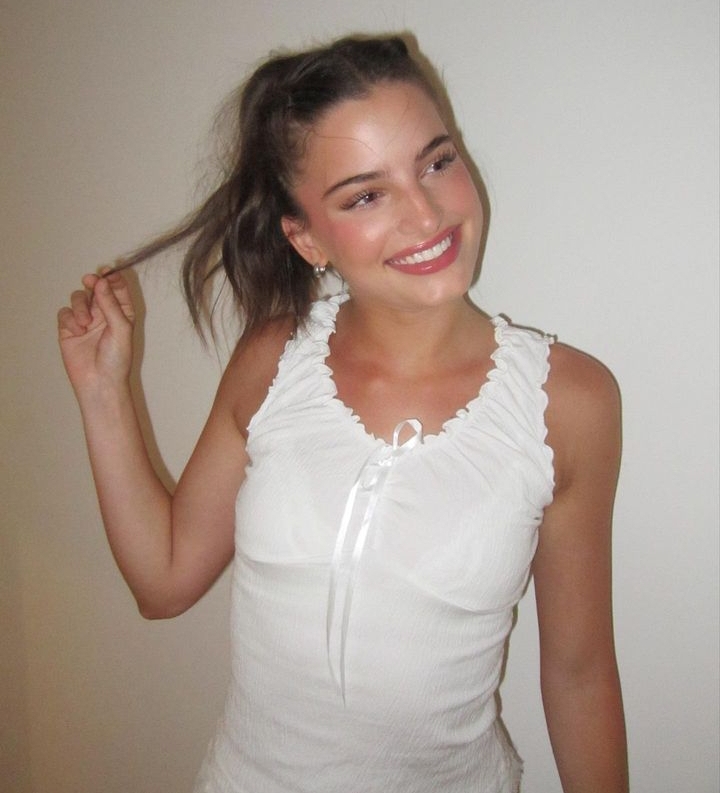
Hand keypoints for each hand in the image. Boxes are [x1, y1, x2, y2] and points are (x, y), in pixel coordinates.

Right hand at [57, 268, 135, 394]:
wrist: (99, 382)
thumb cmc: (117, 359)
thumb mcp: (121, 328)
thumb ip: (110, 304)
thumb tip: (101, 281)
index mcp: (121, 311)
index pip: (116, 287)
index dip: (111, 277)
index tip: (106, 271)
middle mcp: (103, 313)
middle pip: (95, 287)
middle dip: (93, 283)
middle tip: (91, 281)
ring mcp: (85, 320)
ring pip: (78, 297)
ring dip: (80, 306)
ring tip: (85, 323)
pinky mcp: (68, 328)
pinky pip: (65, 313)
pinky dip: (70, 319)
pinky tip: (77, 332)